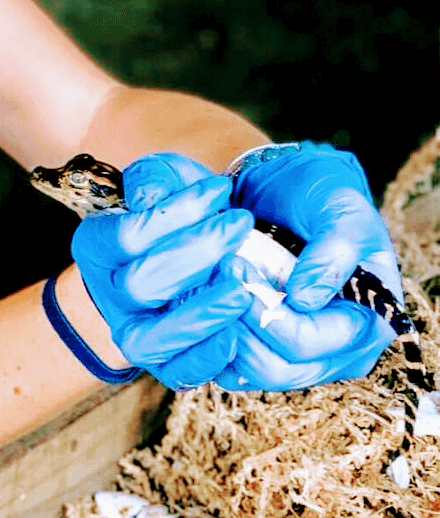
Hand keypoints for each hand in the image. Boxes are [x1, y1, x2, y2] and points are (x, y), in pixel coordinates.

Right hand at [71, 153, 254, 388]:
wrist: (174, 264)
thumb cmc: (175, 220)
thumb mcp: (163, 184)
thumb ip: (157, 179)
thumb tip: (155, 196)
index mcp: (96, 247)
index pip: (126, 235)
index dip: (174, 213)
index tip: (221, 190)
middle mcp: (107, 295)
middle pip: (138, 285)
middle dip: (193, 254)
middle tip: (239, 226)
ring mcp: (131, 334)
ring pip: (151, 338)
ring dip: (200, 314)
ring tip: (243, 289)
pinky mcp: (162, 365)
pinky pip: (178, 373)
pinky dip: (207, 358)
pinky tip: (238, 334)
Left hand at [219, 142, 399, 388]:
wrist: (290, 191)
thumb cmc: (322, 198)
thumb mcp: (341, 211)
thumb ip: (334, 252)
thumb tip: (305, 299)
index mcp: (366, 326)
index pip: (309, 344)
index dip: (267, 313)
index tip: (236, 268)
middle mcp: (335, 353)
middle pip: (276, 368)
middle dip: (238, 322)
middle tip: (215, 273)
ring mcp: (297, 358)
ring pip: (246, 371)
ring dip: (218, 328)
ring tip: (204, 282)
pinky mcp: (261, 351)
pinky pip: (226, 363)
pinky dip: (208, 334)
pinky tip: (196, 297)